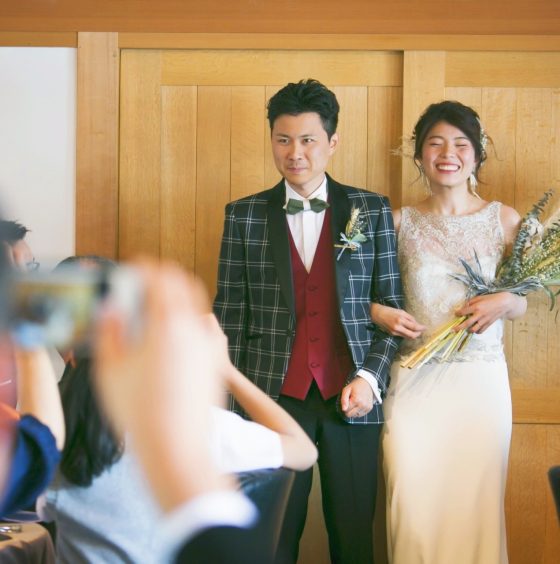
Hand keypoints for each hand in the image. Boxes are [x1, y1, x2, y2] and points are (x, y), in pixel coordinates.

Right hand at [94, 261, 231, 510]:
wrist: (177, 448)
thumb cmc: (138, 412)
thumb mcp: (110, 369)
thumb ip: (109, 330)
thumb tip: (113, 307)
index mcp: (166, 323)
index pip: (159, 276)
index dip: (143, 267)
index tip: (132, 269)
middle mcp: (193, 327)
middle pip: (183, 282)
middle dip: (163, 276)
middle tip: (144, 284)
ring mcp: (209, 344)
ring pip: (197, 303)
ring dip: (179, 295)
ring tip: (158, 308)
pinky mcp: (216, 360)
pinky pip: (207, 326)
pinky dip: (192, 318)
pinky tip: (177, 333)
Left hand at [340, 377, 373, 417]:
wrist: (367, 383)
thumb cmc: (356, 386)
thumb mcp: (346, 389)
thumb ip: (343, 399)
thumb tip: (343, 409)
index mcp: (356, 400)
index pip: (346, 410)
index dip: (344, 406)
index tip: (347, 400)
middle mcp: (362, 405)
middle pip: (350, 415)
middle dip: (348, 409)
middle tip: (350, 402)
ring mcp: (367, 407)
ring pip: (355, 416)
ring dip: (353, 411)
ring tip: (355, 402)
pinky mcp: (369, 408)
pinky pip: (361, 415)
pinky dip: (358, 411)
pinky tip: (358, 404)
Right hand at [370, 303, 425, 338]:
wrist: (376, 314)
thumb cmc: (389, 310)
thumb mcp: (401, 311)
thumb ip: (409, 318)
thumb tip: (416, 324)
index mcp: (400, 319)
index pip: (414, 326)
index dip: (421, 328)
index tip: (425, 327)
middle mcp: (398, 327)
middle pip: (412, 335)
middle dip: (418, 333)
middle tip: (421, 331)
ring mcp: (394, 331)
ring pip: (408, 337)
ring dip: (413, 335)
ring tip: (416, 331)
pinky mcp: (392, 334)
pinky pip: (402, 336)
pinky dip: (407, 334)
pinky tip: (408, 330)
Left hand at [454, 292, 525, 333]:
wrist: (504, 303)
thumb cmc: (492, 298)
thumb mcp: (480, 297)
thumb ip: (471, 302)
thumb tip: (464, 306)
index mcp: (476, 307)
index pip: (463, 312)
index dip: (458, 313)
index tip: (456, 314)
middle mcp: (479, 315)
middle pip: (467, 323)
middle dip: (459, 327)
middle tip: (453, 329)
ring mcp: (484, 320)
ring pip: (474, 329)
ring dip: (469, 330)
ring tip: (466, 329)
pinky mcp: (489, 324)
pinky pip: (481, 330)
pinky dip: (477, 331)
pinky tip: (475, 330)